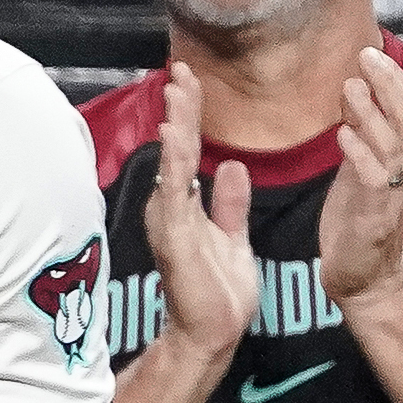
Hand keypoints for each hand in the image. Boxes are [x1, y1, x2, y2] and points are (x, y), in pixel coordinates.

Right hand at [143, 61, 256, 370]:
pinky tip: (176, 134)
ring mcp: (170, 220)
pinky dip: (176, 159)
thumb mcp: (233, 238)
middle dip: (179, 107)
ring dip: (176, 124)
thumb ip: (230, 203)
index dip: (190, 115)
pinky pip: (176, 189)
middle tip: (181, 68)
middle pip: (175, 147)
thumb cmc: (219, 293)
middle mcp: (171, 208)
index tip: (192, 81)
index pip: (187, 150)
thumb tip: (233, 167)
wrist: (212, 334)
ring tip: (178, 88)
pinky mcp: (176, 235)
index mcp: (184, 206)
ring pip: (173, 161)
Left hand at [317, 45, 402, 308]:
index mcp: (401, 157)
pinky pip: (373, 179)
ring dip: (371, 112)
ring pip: (392, 143)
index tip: (369, 52)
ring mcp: (393, 192)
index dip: (393, 78)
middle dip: (388, 83)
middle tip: (364, 55)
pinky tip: (342, 133)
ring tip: (350, 86)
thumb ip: (361, 133)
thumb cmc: (358, 221)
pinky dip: (359, 153)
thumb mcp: (359, 169)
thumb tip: (352, 89)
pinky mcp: (375, 216)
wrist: (364, 279)